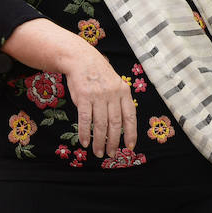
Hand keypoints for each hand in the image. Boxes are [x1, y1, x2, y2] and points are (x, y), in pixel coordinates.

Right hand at [61, 41, 137, 158]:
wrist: (81, 58)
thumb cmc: (99, 74)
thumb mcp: (115, 83)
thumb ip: (119, 101)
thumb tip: (121, 127)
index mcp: (124, 91)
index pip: (130, 116)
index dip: (131, 133)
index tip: (130, 146)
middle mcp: (112, 94)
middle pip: (115, 123)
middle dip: (114, 142)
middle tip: (111, 154)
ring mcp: (98, 95)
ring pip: (101, 124)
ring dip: (99, 141)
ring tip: (98, 152)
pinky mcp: (83, 97)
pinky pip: (85, 119)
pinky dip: (85, 133)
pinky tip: (84, 143)